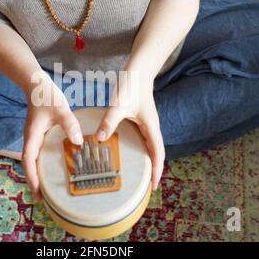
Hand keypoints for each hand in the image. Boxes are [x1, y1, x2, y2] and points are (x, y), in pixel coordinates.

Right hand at [22, 75, 82, 200]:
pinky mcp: (40, 134)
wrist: (37, 85)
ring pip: (34, 160)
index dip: (31, 176)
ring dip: (38, 173)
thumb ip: (69, 125)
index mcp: (33, 135)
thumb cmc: (46, 95)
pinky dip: (43, 163)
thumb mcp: (61, 109)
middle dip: (34, 181)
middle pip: (29, 164)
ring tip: (46, 188)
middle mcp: (32, 138)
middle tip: (42, 198)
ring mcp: (35, 137)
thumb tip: (78, 142)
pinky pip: (40, 153)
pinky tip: (52, 167)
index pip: (28, 160)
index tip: (37, 191)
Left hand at [95, 74, 164, 189]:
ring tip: (140, 175)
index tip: (153, 186)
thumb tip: (100, 139)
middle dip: (154, 170)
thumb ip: (109, 121)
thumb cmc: (131, 86)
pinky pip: (143, 140)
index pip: (158, 154)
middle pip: (157, 154)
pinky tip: (131, 154)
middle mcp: (151, 127)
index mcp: (151, 127)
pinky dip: (141, 150)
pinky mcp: (141, 120)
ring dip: (148, 161)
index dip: (157, 171)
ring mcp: (147, 124)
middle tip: (147, 187)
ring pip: (151, 147)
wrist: (138, 71)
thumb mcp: (119, 104)